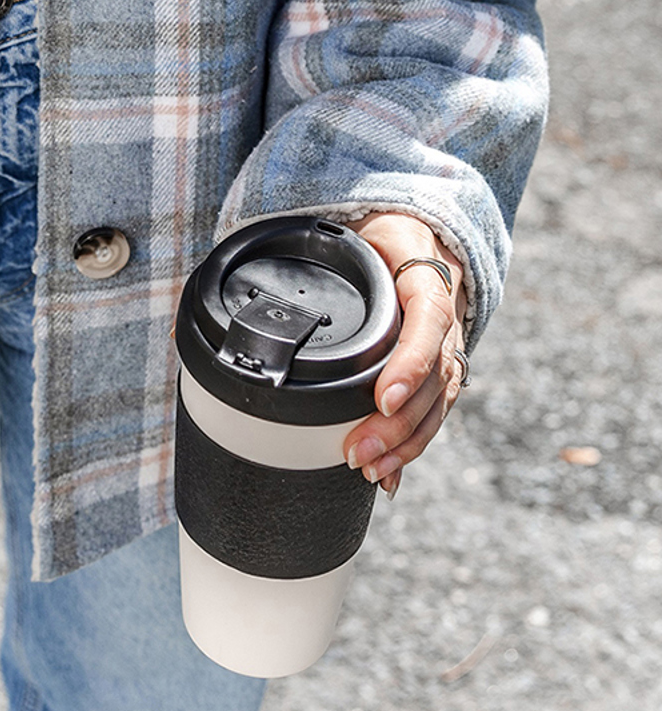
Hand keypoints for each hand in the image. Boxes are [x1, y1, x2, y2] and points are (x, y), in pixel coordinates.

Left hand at [340, 212, 466, 499]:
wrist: (420, 239)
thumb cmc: (382, 240)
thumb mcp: (360, 236)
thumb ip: (324, 259)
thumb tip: (263, 295)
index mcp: (426, 282)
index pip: (428, 323)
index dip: (408, 364)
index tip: (381, 398)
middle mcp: (445, 321)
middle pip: (432, 379)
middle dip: (397, 422)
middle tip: (359, 450)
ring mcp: (448, 350)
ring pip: (437, 404)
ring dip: (405, 442)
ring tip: (370, 468)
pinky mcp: (441, 373)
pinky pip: (434, 414)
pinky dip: (411, 447)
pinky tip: (390, 475)